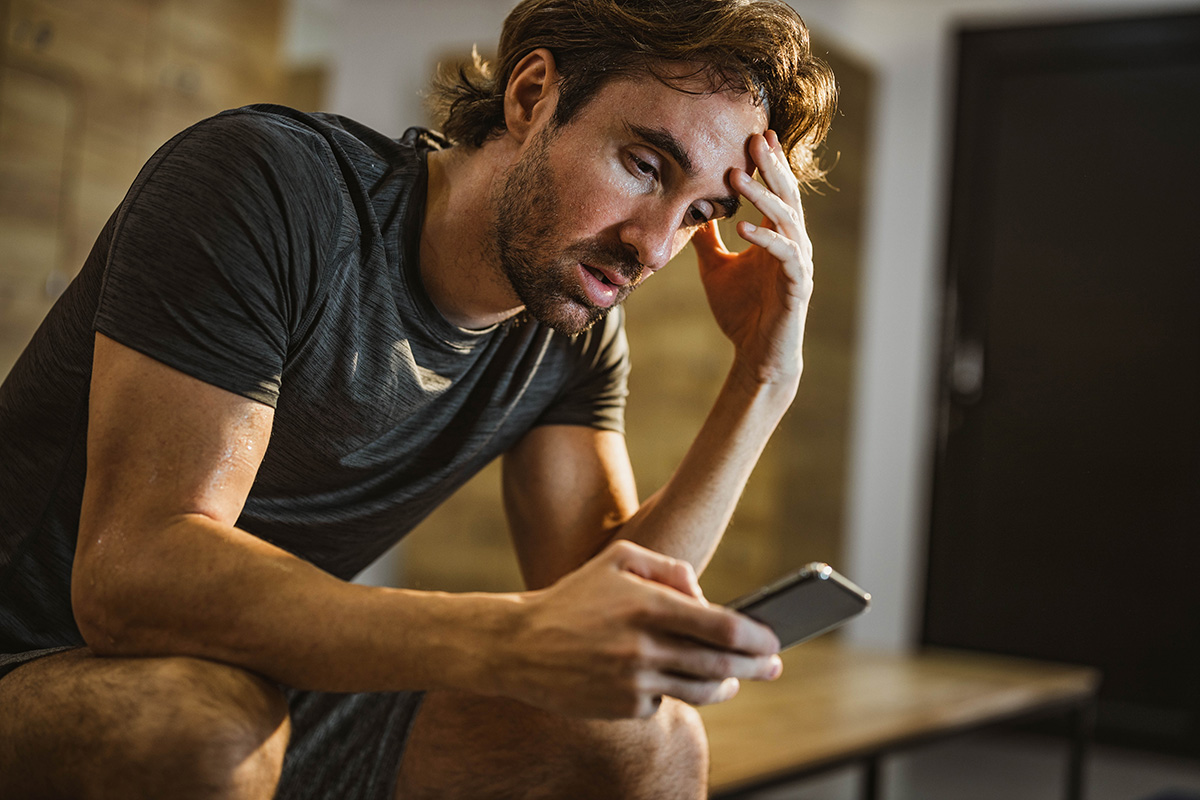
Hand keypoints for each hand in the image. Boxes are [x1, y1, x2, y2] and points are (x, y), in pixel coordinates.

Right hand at [498, 540, 780, 718]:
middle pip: (721, 664)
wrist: (519, 645)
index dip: (757, 636)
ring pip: (700, 690)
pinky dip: (672, 689)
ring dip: (726, 686)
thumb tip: (705, 596)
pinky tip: (666, 677)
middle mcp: (644, 646)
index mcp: (647, 605)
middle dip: (756, 667)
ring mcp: (634, 681)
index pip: (722, 626)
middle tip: (774, 666)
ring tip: (734, 680)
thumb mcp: (618, 560)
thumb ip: (670, 568)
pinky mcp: (623, 707)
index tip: (774, 639)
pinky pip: (664, 700)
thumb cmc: (575, 596)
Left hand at [692, 130, 813, 394]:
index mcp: (776, 237)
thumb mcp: (715, 267)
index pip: (776, 192)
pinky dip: (765, 239)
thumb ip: (709, 241)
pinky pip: (784, 255)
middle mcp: (792, 244)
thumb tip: (692, 214)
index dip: (769, 164)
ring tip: (739, 176)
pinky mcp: (797, 285)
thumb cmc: (740, 312)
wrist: (755, 354)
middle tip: (756, 138)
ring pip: (786, 220)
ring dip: (763, 197)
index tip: (757, 134)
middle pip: (786, 196)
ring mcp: (798, 264)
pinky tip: (742, 226)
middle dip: (771, 167)